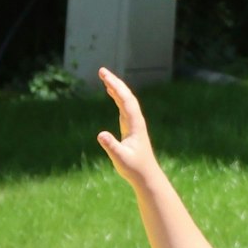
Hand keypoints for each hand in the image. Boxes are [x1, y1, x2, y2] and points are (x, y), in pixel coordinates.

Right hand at [95, 68, 162, 185]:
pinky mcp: (130, 127)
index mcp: (135, 125)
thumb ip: (111, 146)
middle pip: (126, 96)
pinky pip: (124, 106)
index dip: (116, 87)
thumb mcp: (120, 159)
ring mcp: (134, 123)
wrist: (146, 176)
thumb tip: (100, 135)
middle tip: (101, 71)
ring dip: (115, 87)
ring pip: (126, 100)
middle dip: (114, 82)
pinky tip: (111, 91)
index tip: (105, 77)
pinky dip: (117, 96)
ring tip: (104, 76)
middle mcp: (136, 121)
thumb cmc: (134, 168)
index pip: (126, 101)